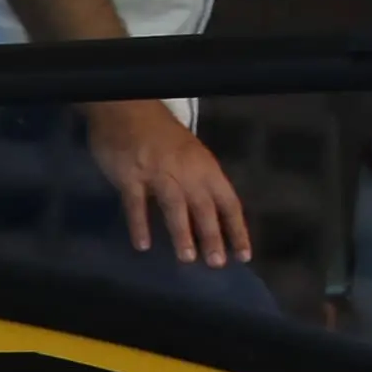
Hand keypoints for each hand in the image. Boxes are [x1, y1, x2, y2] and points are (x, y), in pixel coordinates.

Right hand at [83, 99, 251, 265]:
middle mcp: (186, 172)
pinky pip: (136, 204)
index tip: (244, 255)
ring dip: (183, 233)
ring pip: (175, 206)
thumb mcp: (190, 154)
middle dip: (213, 237)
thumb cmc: (161, 134)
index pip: (228, 202)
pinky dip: (140, 224)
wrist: (127, 108)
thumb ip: (199, 182)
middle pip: (205, 207)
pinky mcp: (130, 175)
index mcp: (205, 168)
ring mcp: (158, 173)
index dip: (237, 229)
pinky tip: (143, 245)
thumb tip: (211, 217)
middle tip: (217, 264)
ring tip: (187, 258)